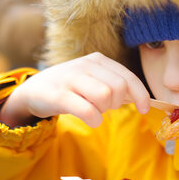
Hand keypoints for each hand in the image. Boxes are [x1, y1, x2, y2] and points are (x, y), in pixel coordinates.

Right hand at [0, 52, 150, 126]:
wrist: (33, 90)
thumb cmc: (70, 87)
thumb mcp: (93, 80)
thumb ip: (115, 85)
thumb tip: (142, 99)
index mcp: (97, 60)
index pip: (127, 76)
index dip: (141, 94)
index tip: (144, 109)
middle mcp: (84, 65)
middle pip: (118, 87)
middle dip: (118, 103)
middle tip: (106, 108)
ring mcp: (70, 78)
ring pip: (104, 96)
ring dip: (104, 111)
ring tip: (94, 111)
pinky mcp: (58, 95)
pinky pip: (87, 110)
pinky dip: (94, 119)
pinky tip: (91, 119)